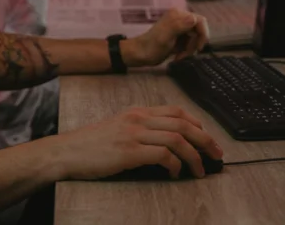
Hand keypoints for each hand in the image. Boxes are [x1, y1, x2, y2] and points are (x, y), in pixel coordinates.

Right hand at [56, 106, 222, 179]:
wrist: (67, 152)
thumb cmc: (92, 144)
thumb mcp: (119, 127)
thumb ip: (141, 129)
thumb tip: (167, 143)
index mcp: (137, 112)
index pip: (177, 111)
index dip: (198, 124)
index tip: (207, 138)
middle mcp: (138, 119)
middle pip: (183, 123)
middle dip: (205, 139)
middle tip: (216, 154)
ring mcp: (134, 134)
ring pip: (177, 138)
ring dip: (194, 156)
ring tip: (200, 170)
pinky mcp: (129, 151)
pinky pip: (163, 154)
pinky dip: (175, 165)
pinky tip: (176, 174)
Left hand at [123, 9, 208, 66]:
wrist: (140, 55)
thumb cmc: (152, 47)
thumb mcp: (166, 37)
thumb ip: (180, 26)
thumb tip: (194, 18)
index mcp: (178, 15)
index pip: (200, 21)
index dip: (203, 34)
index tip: (199, 48)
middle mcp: (180, 19)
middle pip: (198, 31)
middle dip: (194, 44)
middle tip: (186, 54)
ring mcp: (179, 28)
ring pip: (195, 39)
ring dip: (189, 50)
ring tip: (179, 57)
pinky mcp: (178, 37)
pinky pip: (189, 43)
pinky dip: (186, 51)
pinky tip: (177, 56)